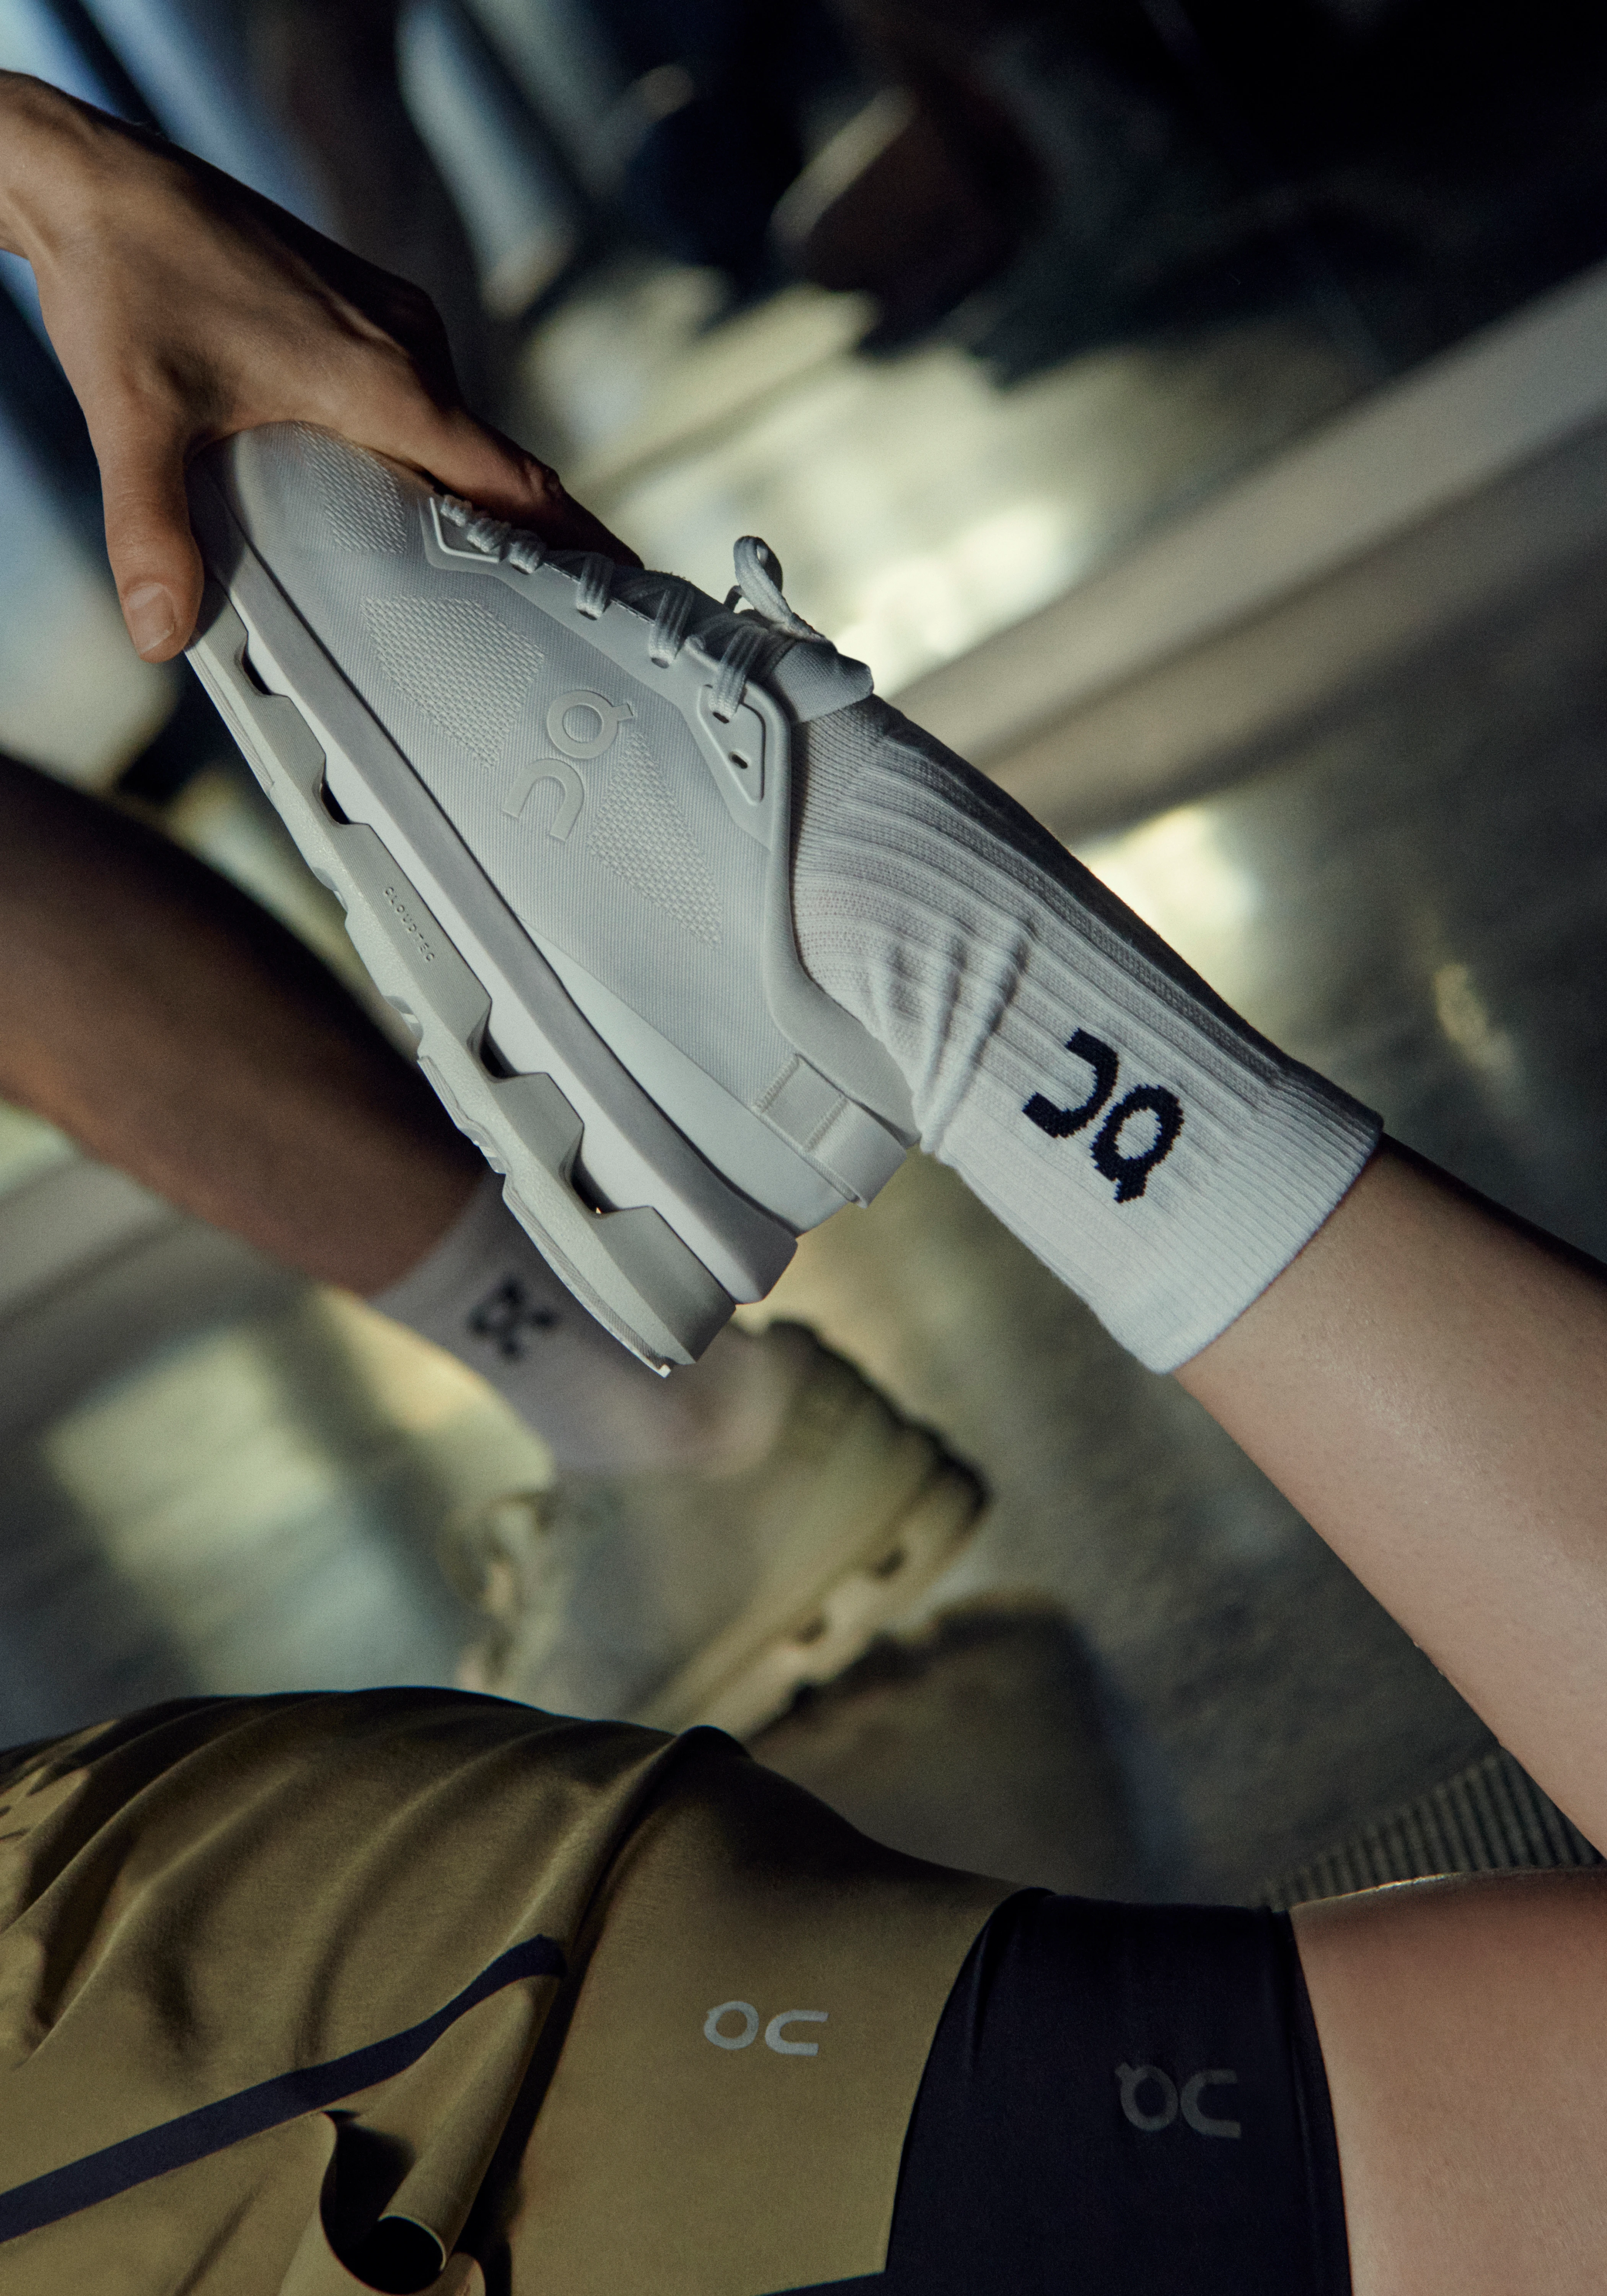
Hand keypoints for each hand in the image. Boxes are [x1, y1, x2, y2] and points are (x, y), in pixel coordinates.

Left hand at [0, 74, 635, 662]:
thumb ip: (152, 532)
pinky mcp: (362, 309)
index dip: (577, 539)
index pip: (513, 479)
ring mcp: (390, 320)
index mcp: (385, 380)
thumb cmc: (127, 275)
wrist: (99, 180)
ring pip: (458, 430)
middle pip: (497, 463)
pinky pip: (426, 396)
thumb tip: (161, 628)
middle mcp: (406, 346)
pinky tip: (402, 489)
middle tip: (555, 612)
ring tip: (482, 569)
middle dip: (530, 539)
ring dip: (472, 495)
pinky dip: (433, 450)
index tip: (626, 582)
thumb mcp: (136, 420)